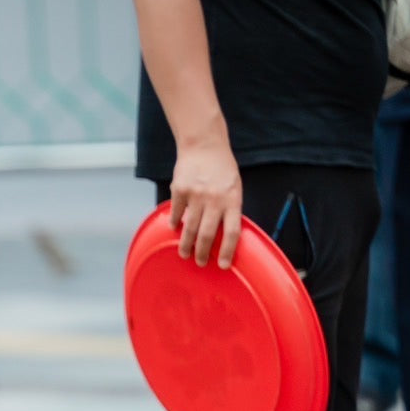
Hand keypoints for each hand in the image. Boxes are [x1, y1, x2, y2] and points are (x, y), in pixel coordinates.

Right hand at [169, 140, 242, 267]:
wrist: (204, 145)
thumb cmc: (222, 168)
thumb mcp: (234, 187)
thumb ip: (229, 209)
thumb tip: (221, 235)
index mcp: (232, 200)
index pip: (232, 232)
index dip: (227, 251)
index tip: (222, 265)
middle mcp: (214, 199)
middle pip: (207, 235)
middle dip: (202, 253)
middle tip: (200, 263)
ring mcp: (196, 195)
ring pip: (189, 229)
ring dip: (186, 245)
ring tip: (184, 254)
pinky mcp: (180, 191)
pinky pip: (177, 214)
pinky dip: (176, 223)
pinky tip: (175, 229)